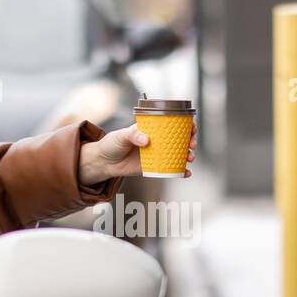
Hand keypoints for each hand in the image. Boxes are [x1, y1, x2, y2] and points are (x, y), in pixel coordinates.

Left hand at [78, 122, 197, 185]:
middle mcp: (156, 141)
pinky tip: (186, 173)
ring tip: (190, 158)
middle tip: (192, 144)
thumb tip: (146, 140)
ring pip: (177, 154)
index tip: (191, 128)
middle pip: (179, 139)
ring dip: (187, 155)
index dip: (185, 125)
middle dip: (190, 141)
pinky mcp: (153, 167)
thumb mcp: (121, 136)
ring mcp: (156, 154)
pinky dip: (179, 172)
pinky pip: (170, 169)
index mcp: (151, 129)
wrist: (104, 162)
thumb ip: (133, 135)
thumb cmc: (111, 144)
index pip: (172, 123)